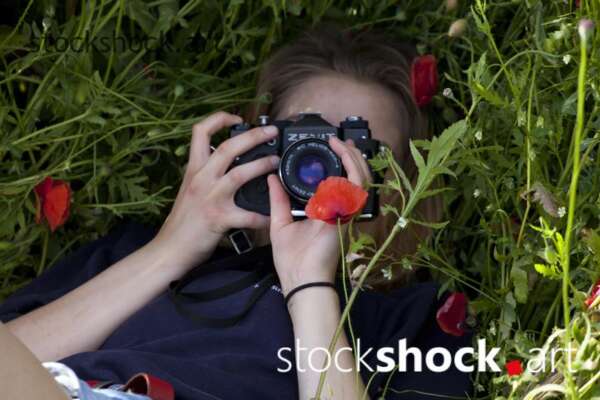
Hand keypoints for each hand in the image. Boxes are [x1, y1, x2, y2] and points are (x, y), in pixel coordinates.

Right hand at [151, 111, 279, 269]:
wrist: (169, 249)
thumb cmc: (183, 221)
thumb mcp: (189, 189)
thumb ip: (206, 174)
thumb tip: (226, 163)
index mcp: (194, 169)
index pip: (201, 132)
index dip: (219, 119)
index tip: (237, 118)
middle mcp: (201, 179)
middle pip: (228, 147)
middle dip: (253, 135)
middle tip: (271, 132)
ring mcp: (210, 197)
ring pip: (240, 173)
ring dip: (262, 165)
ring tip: (275, 163)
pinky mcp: (219, 218)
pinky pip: (247, 215)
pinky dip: (262, 216)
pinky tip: (273, 217)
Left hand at [268, 136, 371, 295]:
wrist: (299, 278)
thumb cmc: (292, 259)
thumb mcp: (280, 221)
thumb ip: (278, 198)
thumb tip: (272, 178)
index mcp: (327, 211)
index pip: (341, 182)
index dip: (342, 163)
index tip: (332, 147)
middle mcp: (340, 211)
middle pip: (356, 178)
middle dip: (351, 156)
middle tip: (340, 140)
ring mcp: (345, 213)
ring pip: (361, 179)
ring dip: (353, 158)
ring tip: (341, 143)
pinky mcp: (345, 215)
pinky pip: (355, 188)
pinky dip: (351, 169)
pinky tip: (341, 156)